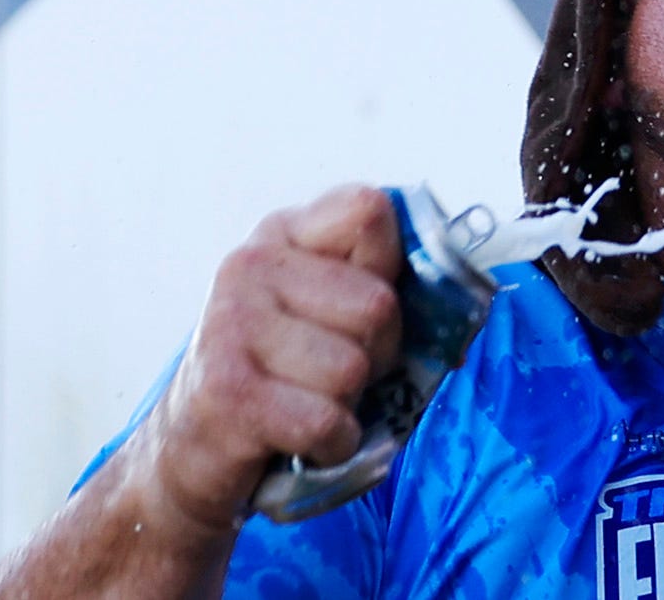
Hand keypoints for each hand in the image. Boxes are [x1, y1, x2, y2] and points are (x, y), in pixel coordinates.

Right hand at [137, 186, 404, 536]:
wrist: (193, 453)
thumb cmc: (289, 374)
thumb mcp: (330, 309)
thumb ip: (380, 276)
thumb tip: (471, 268)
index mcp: (286, 231)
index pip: (370, 210)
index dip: (388, 269)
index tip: (357, 304)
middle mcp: (251, 264)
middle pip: (377, 306)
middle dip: (376, 354)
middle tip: (330, 372)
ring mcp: (230, 324)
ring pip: (353, 368)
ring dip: (348, 404)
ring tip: (306, 403)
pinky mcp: (225, 391)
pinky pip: (327, 421)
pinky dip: (331, 444)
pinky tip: (299, 441)